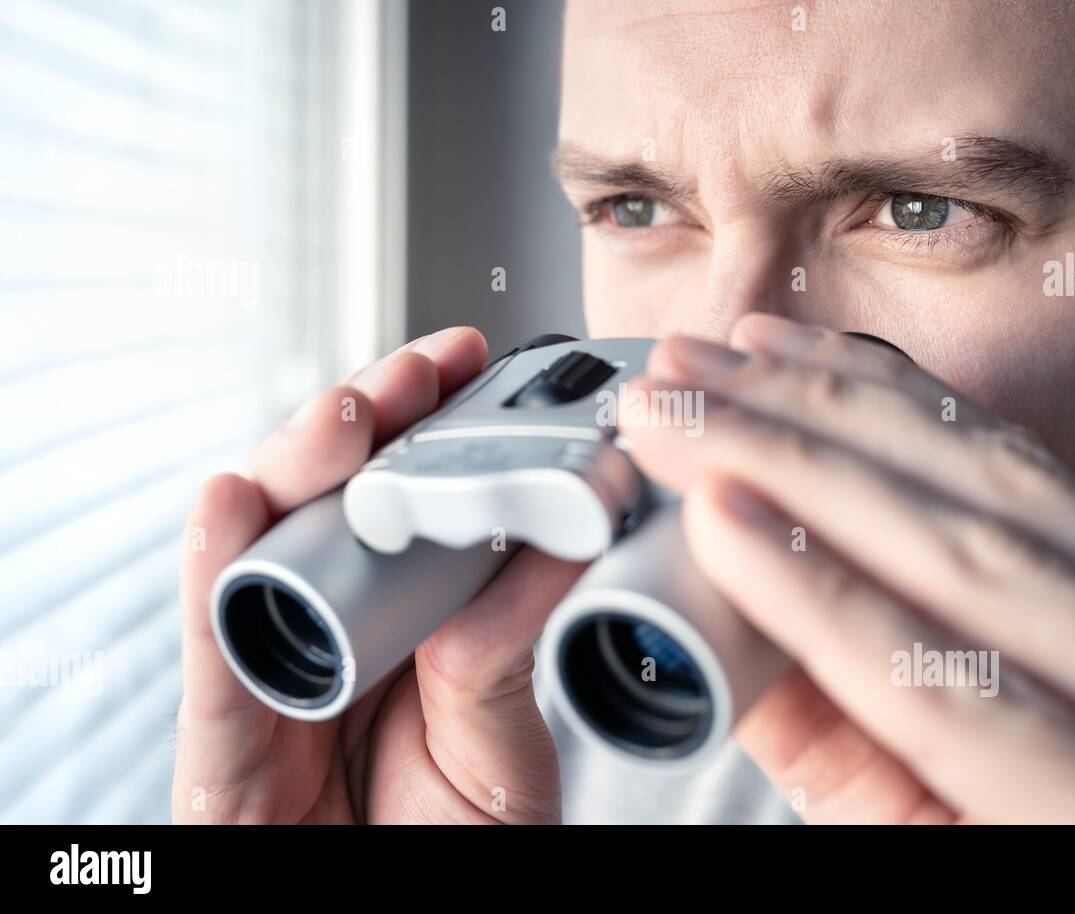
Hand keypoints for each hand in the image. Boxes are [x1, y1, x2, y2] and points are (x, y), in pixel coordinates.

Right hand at [172, 327, 583, 823]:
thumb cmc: (450, 846)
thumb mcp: (500, 745)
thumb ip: (506, 648)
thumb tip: (555, 537)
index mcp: (405, 616)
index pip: (407, 497)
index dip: (432, 425)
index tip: (474, 364)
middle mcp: (332, 622)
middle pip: (330, 498)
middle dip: (370, 421)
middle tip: (418, 373)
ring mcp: (272, 663)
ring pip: (264, 541)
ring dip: (299, 466)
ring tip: (348, 415)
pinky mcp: (220, 731)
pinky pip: (211, 643)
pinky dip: (214, 568)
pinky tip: (235, 503)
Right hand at [621, 314, 1074, 823]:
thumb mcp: (944, 864)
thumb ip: (848, 765)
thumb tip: (735, 633)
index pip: (947, 686)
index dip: (813, 591)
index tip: (709, 512)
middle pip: (976, 555)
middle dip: (800, 461)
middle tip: (683, 404)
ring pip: (1014, 486)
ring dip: (849, 408)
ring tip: (737, 363)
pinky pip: (1054, 476)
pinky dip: (933, 411)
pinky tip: (847, 368)